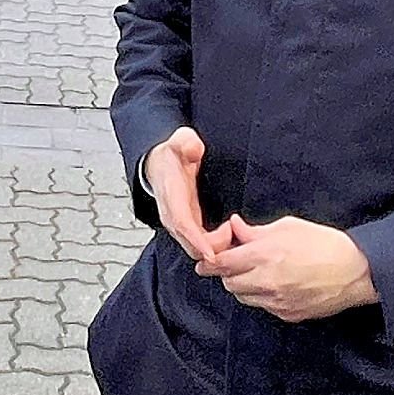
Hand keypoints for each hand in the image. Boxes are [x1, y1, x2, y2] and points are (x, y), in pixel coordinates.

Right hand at [143, 127, 226, 262]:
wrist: (159, 163)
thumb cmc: (171, 155)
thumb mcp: (179, 141)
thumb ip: (186, 143)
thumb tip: (194, 148)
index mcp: (171, 198)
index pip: (182, 224)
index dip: (197, 240)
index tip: (212, 253)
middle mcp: (173, 216)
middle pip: (190, 245)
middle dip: (213, 247)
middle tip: (234, 230)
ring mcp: (181, 224)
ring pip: (196, 249)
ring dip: (216, 248)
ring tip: (234, 231)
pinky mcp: (189, 227)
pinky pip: (201, 245)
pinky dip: (216, 246)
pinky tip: (231, 234)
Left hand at [199, 216, 377, 322]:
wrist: (357, 272)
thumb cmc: (326, 244)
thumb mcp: (289, 226)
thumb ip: (256, 230)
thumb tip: (234, 227)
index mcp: (264, 255)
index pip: (221, 264)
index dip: (209, 262)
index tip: (205, 261)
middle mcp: (266, 281)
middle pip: (228, 284)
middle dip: (227, 274)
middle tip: (235, 263)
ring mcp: (276, 302)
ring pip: (243, 298)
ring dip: (243, 286)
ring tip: (257, 273)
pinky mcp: (287, 315)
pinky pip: (263, 308)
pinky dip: (261, 297)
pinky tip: (275, 285)